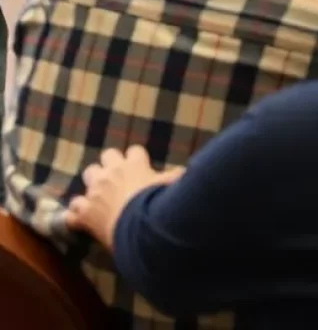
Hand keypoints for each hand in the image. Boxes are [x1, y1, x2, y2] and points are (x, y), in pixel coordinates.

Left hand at [66, 146, 183, 250]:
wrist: (136, 227)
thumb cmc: (156, 203)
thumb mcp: (170, 186)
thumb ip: (174, 177)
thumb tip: (183, 172)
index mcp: (134, 164)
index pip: (135, 150)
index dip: (137, 158)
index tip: (140, 166)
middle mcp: (112, 172)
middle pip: (106, 155)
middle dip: (110, 164)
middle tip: (116, 176)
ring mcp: (95, 191)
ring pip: (87, 175)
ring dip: (92, 183)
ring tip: (98, 193)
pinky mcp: (84, 211)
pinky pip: (72, 210)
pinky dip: (75, 215)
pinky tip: (78, 219)